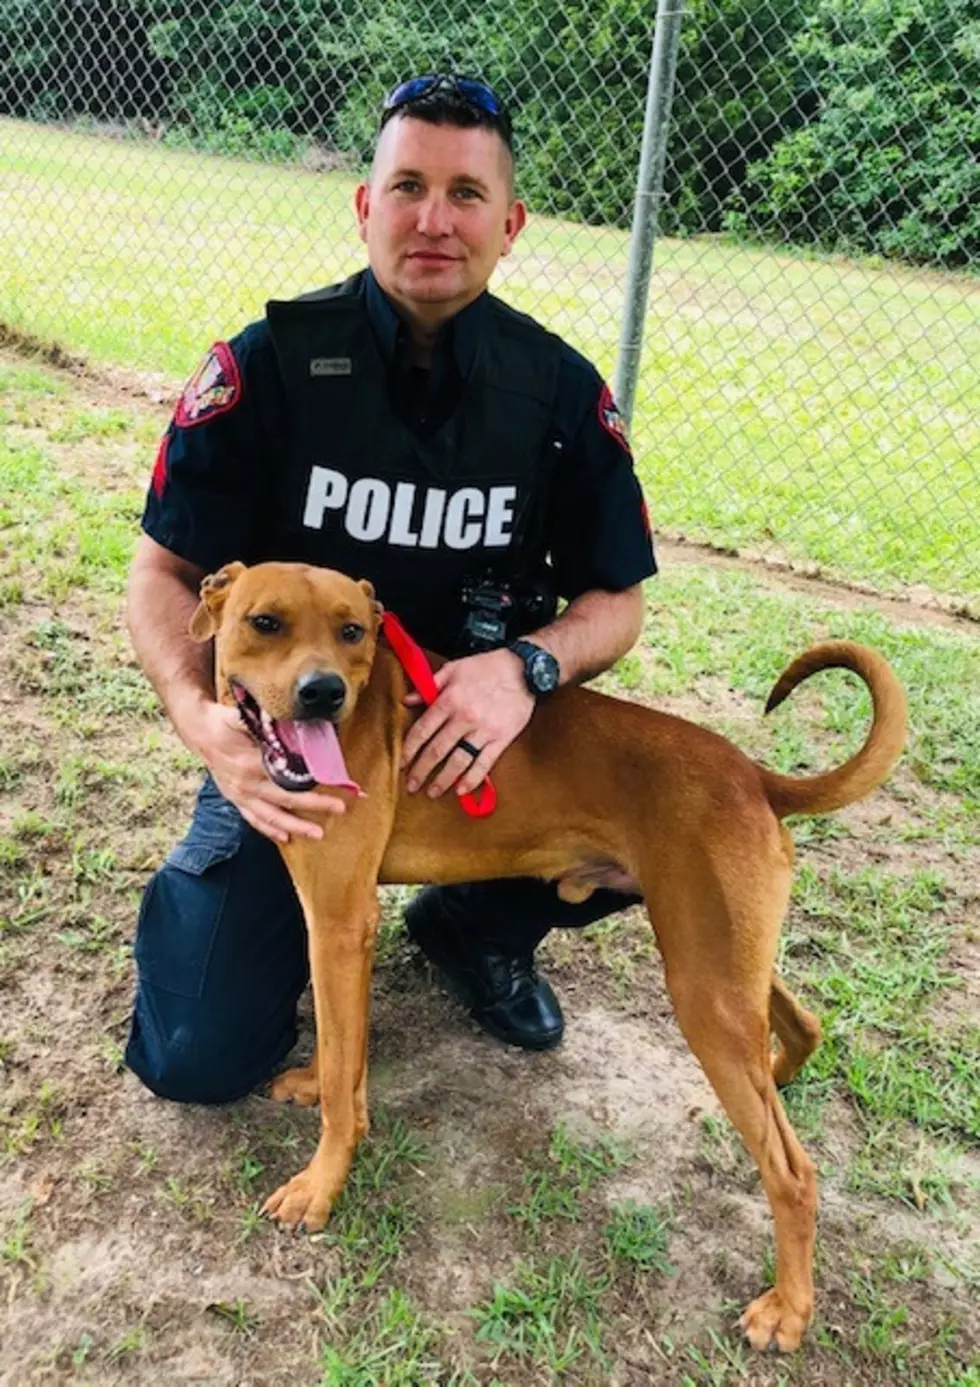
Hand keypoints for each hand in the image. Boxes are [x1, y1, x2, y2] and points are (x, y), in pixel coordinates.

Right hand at [187, 700, 346, 843]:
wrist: (199, 732)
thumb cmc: (223, 723)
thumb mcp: (241, 717)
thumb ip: (263, 721)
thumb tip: (289, 717)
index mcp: (251, 764)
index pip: (289, 778)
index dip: (313, 782)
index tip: (337, 784)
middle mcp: (246, 784)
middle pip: (285, 800)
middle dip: (314, 806)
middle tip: (340, 809)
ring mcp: (240, 795)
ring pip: (270, 817)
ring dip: (295, 827)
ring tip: (317, 835)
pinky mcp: (235, 799)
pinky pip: (254, 819)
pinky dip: (270, 830)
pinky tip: (286, 838)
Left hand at [401, 648, 533, 797]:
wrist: (524, 669)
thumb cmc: (487, 666)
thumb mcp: (454, 668)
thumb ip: (429, 686)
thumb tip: (407, 700)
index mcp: (449, 700)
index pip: (422, 731)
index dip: (409, 750)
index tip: (402, 763)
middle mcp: (464, 717)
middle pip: (437, 751)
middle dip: (421, 771)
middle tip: (411, 786)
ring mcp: (484, 730)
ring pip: (458, 761)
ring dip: (443, 780)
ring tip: (432, 792)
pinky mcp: (502, 738)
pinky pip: (484, 763)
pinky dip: (472, 779)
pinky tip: (462, 791)